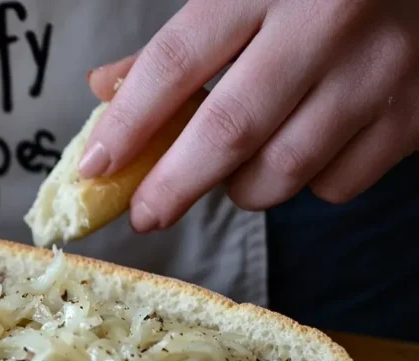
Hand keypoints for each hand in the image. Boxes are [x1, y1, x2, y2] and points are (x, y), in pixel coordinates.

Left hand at [82, 0, 418, 231]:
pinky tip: (308, 146)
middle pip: (227, 133)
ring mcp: (377, 72)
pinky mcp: (412, 116)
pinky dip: (306, 183)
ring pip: (281, 172)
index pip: (175, 64)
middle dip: (173, 186)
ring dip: (240, 186)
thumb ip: (178, 43)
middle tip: (145, 214)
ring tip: (235, 164)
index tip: (96, 168)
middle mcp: (326, 24)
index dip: (128, 125)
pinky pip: (335, 184)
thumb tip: (103, 90)